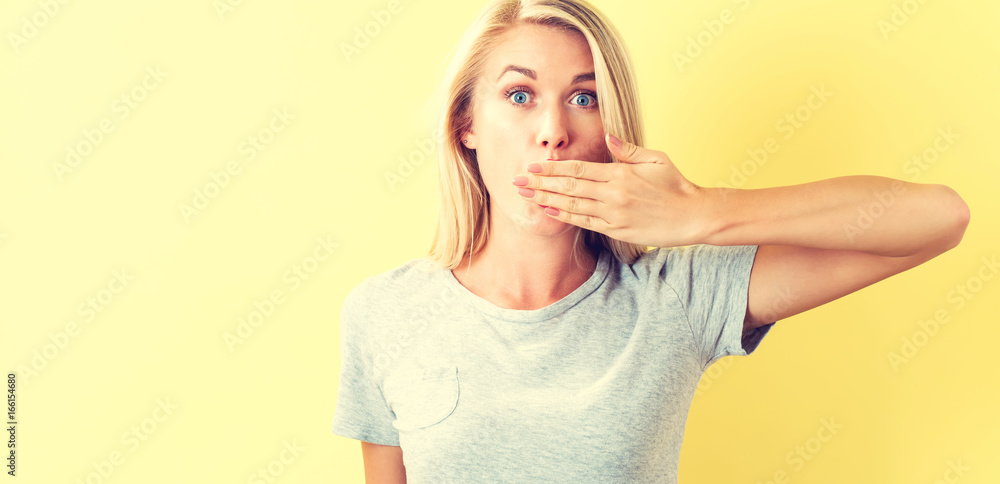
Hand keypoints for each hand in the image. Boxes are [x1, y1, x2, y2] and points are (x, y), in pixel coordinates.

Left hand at [512, 133, 707, 247]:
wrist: (693, 215)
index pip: (578, 169)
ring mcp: (614, 213)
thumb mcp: (655, 159)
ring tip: (526, 195)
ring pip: (572, 205)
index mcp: (620, 173)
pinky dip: (565, 216)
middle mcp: (613, 194)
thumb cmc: (676, 184)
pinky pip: (585, 222)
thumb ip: (628, 150)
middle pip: (569, 186)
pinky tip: (549, 210)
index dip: (553, 168)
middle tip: (517, 180)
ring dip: (546, 199)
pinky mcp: (617, 230)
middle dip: (541, 183)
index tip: (534, 166)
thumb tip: (609, 137)